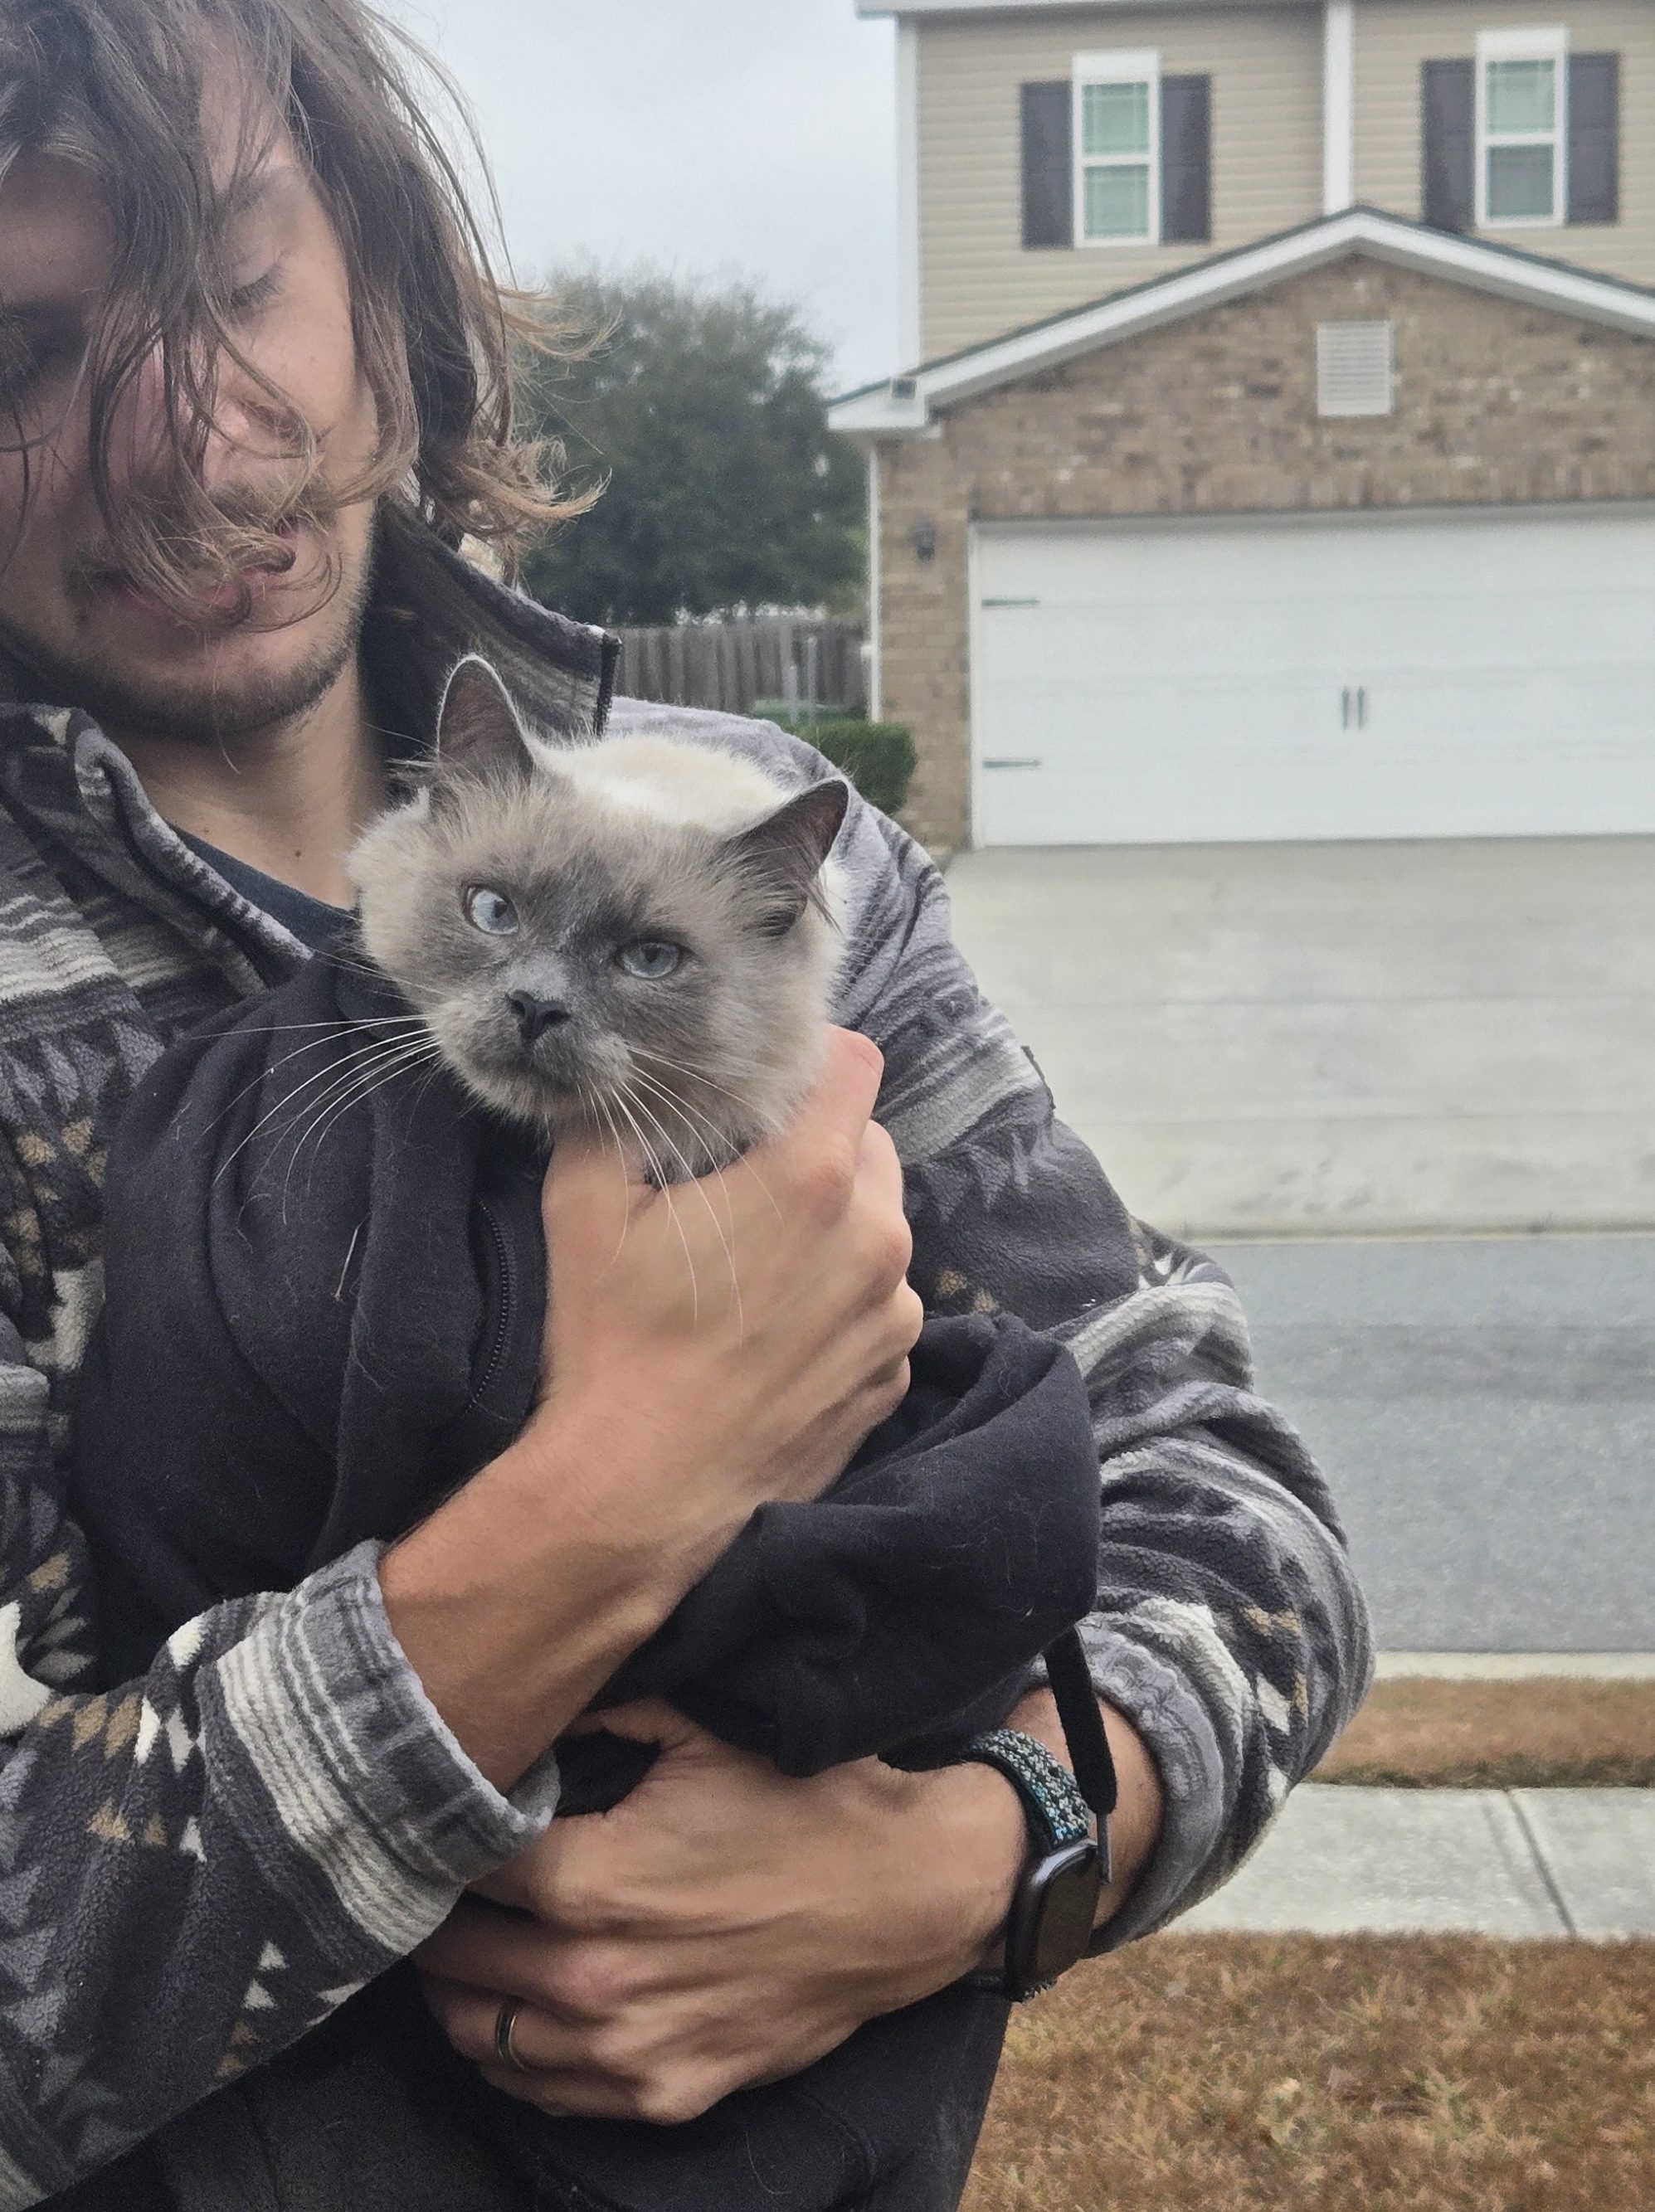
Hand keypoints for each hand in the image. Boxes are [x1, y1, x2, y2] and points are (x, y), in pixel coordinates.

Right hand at [381, 1028, 923, 1787]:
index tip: (768, 1083)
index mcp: (813, 1178)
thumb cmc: (612, 1345)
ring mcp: (893, 1315)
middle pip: (870, 1145)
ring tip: (759, 1267)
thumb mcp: (583, 1206)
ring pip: (879, 1230)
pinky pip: (878, 1309)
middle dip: (818, 1147)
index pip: (855, 1063)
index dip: (810, 1058)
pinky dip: (842, 1305)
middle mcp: (877, 1238)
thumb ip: (617, 1121)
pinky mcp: (892, 1378)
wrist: (639, 1494)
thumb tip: (630, 1083)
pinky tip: (776, 1333)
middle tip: (747, 1180)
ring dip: (835, 1230)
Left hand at [414, 1701, 1024, 2125]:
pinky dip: (510, 2053)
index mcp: (592, 1880)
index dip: (439, 1837)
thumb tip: (532, 1696)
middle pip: (451, 1962)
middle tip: (432, 1881)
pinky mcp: (667, 2092)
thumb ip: (603, 1709)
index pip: (460, 1868)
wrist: (910, 1897)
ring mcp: (629, 2052)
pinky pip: (542, 2091)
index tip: (430, 1817)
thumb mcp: (703, 1728)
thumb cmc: (809, 1804)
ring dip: (456, 1993)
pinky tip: (513, 2008)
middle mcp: (595, 1980)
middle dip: (432, 1917)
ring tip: (459, 1945)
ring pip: (480, 2039)